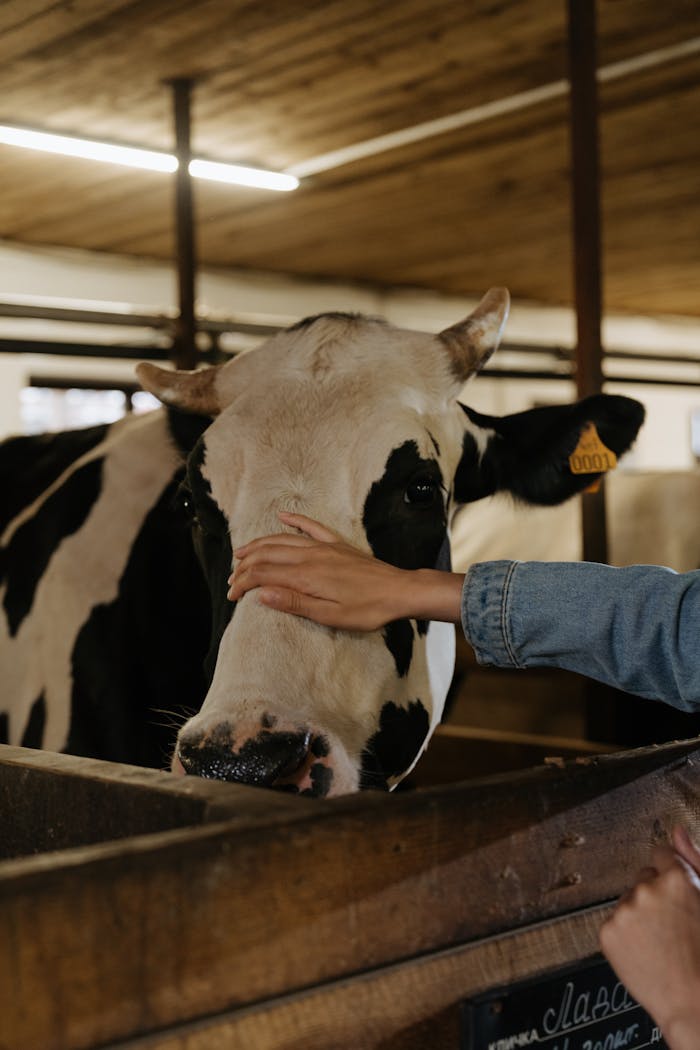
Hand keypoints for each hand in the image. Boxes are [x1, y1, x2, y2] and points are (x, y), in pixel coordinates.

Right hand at [228, 512, 464, 629]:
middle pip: (268, 555)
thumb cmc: (367, 609)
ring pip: (283, 539)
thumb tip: (263, 594)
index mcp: (307, 575)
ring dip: (260, 544)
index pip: (264, 574)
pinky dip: (295, 520)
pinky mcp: (337, 545)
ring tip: (242, 551)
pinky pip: (311, 527)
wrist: (399, 591)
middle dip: (245, 565)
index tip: (233, 595)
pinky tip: (283, 516)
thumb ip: (295, 603)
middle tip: (232, 578)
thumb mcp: (330, 615)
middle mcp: (311, 556)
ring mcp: (324, 547)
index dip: (244, 583)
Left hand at [599, 826, 699, 1048]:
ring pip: (629, 901)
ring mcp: (624, 911)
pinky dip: (626, 935)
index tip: (675, 895)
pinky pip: (615, 923)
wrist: (695, 1004)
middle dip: (656, 896)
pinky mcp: (607, 933)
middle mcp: (646, 889)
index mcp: (676, 879)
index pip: (661, 854)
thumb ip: (694, 860)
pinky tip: (646, 952)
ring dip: (640, 915)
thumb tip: (676, 830)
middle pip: (644, 878)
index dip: (671, 875)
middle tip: (673, 927)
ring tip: (662, 943)